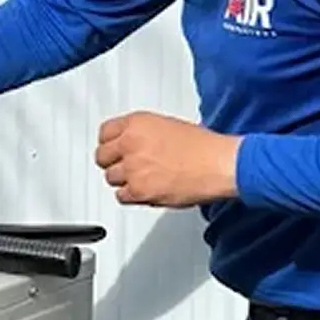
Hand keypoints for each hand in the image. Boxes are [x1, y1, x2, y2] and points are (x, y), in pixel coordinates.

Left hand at [94, 111, 240, 207]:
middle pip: (102, 156)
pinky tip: (143, 191)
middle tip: (123, 166)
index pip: (104, 132)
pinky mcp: (139, 190)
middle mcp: (130, 143)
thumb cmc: (203, 146)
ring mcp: (133, 168)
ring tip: (140, 179)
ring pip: (110, 178)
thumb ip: (144, 134)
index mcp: (137, 123)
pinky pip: (121, 196)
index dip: (109, 143)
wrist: (218, 164)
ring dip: (123, 180)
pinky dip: (131, 196)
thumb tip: (134, 143)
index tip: (112, 148)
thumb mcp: (168, 126)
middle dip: (112, 162)